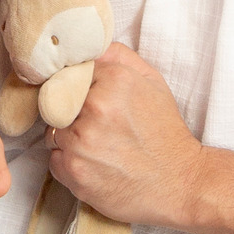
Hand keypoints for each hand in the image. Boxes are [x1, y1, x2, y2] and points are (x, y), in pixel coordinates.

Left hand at [47, 42, 203, 226]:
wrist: (180, 184)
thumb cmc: (165, 134)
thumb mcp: (153, 83)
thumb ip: (119, 56)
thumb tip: (88, 49)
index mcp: (114, 80)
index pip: (71, 73)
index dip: (79, 89)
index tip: (91, 102)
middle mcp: (94, 108)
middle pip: (57, 103)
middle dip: (72, 114)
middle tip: (99, 128)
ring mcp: (81, 141)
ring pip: (53, 132)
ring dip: (70, 140)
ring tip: (100, 149)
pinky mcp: (73, 171)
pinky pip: (54, 160)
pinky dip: (70, 164)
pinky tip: (96, 166)